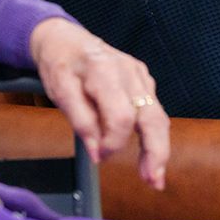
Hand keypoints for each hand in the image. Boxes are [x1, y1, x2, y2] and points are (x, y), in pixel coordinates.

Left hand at [28, 18, 168, 189]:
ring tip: (154, 176)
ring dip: (159, 148)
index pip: (123, 116)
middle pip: (153, 117)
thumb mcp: (60, 91)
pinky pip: (152, 109)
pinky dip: (153, 133)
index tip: (100, 157)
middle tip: (154, 182)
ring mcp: (140, 75)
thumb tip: (97, 153)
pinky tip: (148, 152)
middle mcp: (130, 73)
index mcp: (106, 72)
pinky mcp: (143, 80)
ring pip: (158, 115)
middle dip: (156, 151)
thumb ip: (80, 121)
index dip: (114, 143)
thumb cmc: (60, 64)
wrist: (64, 38)